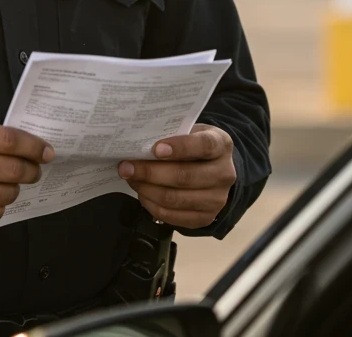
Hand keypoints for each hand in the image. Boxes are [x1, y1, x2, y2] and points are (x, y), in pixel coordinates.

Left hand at [118, 123, 234, 228]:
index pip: (204, 146)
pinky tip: (142, 193)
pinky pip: (172, 216)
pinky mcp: (205, 218)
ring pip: (175, 199)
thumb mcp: (190, 132)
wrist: (213, 170)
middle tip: (126, 167)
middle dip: (150, 172)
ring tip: (131, 179)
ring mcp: (217, 200)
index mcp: (221, 145)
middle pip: (185, 177)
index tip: (155, 149)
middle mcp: (224, 174)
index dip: (180, 147)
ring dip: (146, 189)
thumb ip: (171, 135)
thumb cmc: (194, 146)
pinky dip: (151, 205)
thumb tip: (137, 144)